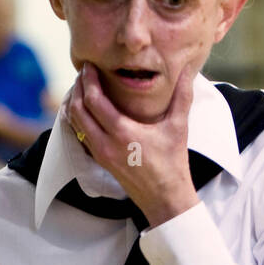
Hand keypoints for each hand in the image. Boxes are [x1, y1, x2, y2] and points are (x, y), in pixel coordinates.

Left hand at [67, 60, 199, 227]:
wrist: (164, 199)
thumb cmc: (173, 164)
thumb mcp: (178, 127)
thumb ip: (182, 96)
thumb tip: (188, 71)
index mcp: (122, 132)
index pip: (94, 100)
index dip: (88, 80)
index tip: (89, 65)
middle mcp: (106, 143)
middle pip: (78, 109)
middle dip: (77, 88)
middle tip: (83, 72)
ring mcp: (100, 153)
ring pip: (75, 123)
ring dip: (75, 103)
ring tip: (81, 87)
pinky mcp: (100, 160)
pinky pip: (80, 135)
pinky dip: (77, 119)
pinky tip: (84, 109)